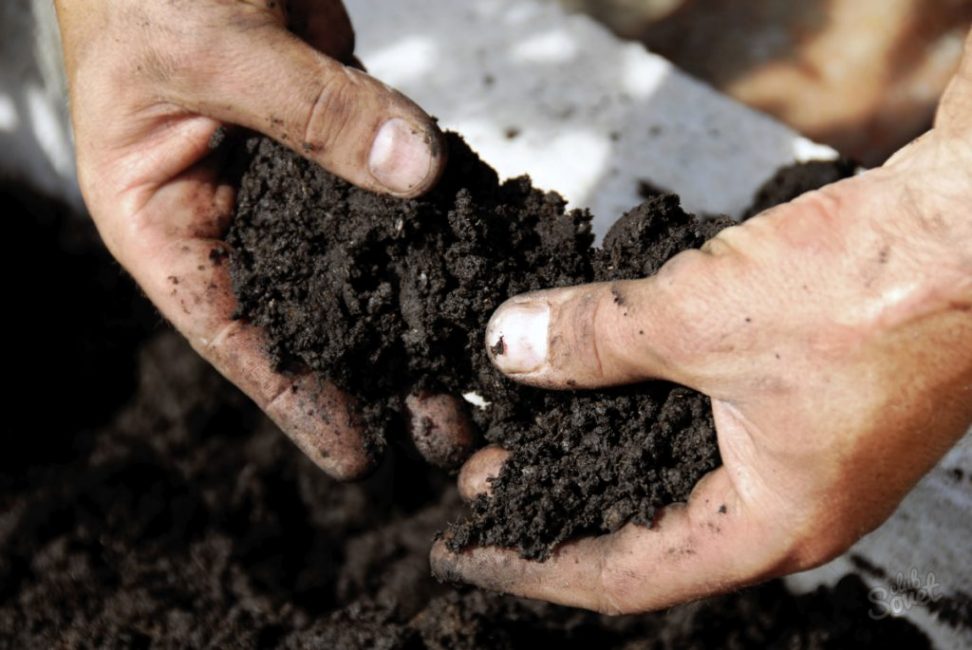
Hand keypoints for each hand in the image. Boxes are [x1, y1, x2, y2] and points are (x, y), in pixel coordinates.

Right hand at [55, 0, 470, 477]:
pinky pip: (390, 185)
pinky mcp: (337, 130)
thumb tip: (417, 173)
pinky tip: (475, 265)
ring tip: (471, 369)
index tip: (357, 456)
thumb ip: (312, 112)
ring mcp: (288, 174)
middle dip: (373, 372)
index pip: (231, 332)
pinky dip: (431, 223)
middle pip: (306, 313)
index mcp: (164, 217)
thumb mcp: (211, 50)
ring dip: (412, 310)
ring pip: (357, 259)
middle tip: (444, 426)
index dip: (294, 400)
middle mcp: (227, 210)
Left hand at [432, 35, 971, 612]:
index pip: (619, 575)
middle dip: (557, 501)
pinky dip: (642, 404)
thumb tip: (508, 344)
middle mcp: (789, 506)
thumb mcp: (701, 317)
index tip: (466, 548)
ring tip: (527, 426)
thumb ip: (593, 338)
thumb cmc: (878, 289)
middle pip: (642, 527)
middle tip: (484, 478)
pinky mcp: (811, 398)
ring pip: (672, 471)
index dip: (532, 563)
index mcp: (770, 526)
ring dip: (596, 447)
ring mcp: (806, 453)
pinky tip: (602, 374)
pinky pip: (703, 421)